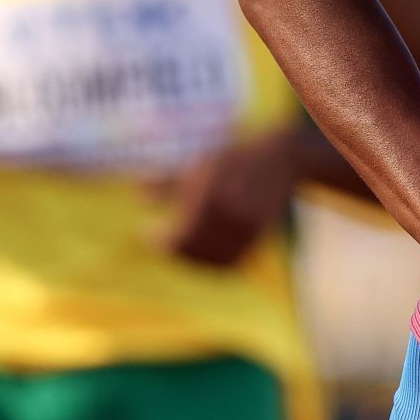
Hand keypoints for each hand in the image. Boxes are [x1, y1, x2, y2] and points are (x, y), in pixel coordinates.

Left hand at [156, 128, 303, 267]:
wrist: (282, 159)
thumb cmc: (236, 156)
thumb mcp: (202, 162)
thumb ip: (169, 181)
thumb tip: (137, 194)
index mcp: (212, 193)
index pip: (180, 235)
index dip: (159, 241)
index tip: (147, 234)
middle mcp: (231, 213)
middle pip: (193, 250)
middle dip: (175, 251)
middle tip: (163, 243)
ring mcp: (247, 227)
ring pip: (211, 259)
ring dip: (192, 259)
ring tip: (182, 247)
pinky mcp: (258, 236)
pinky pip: (231, 262)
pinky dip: (214, 263)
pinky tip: (203, 253)